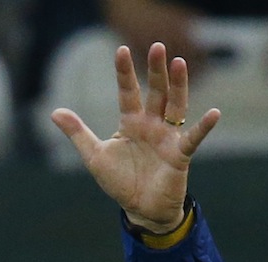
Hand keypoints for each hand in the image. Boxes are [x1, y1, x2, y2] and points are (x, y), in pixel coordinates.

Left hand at [51, 42, 219, 232]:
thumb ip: (77, 133)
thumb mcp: (94, 155)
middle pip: (155, 92)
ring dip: (178, 85)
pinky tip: (213, 113)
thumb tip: (54, 111)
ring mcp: (167, 138)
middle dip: (155, 70)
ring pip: (175, 106)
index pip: (128, 92)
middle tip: (157, 46)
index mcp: (131, 123)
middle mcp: (152, 125)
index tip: (120, 50)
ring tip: (179, 63)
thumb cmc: (120, 180)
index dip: (124, 73)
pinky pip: (193, 138)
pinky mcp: (179, 155)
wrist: (139, 208)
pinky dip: (203, 127)